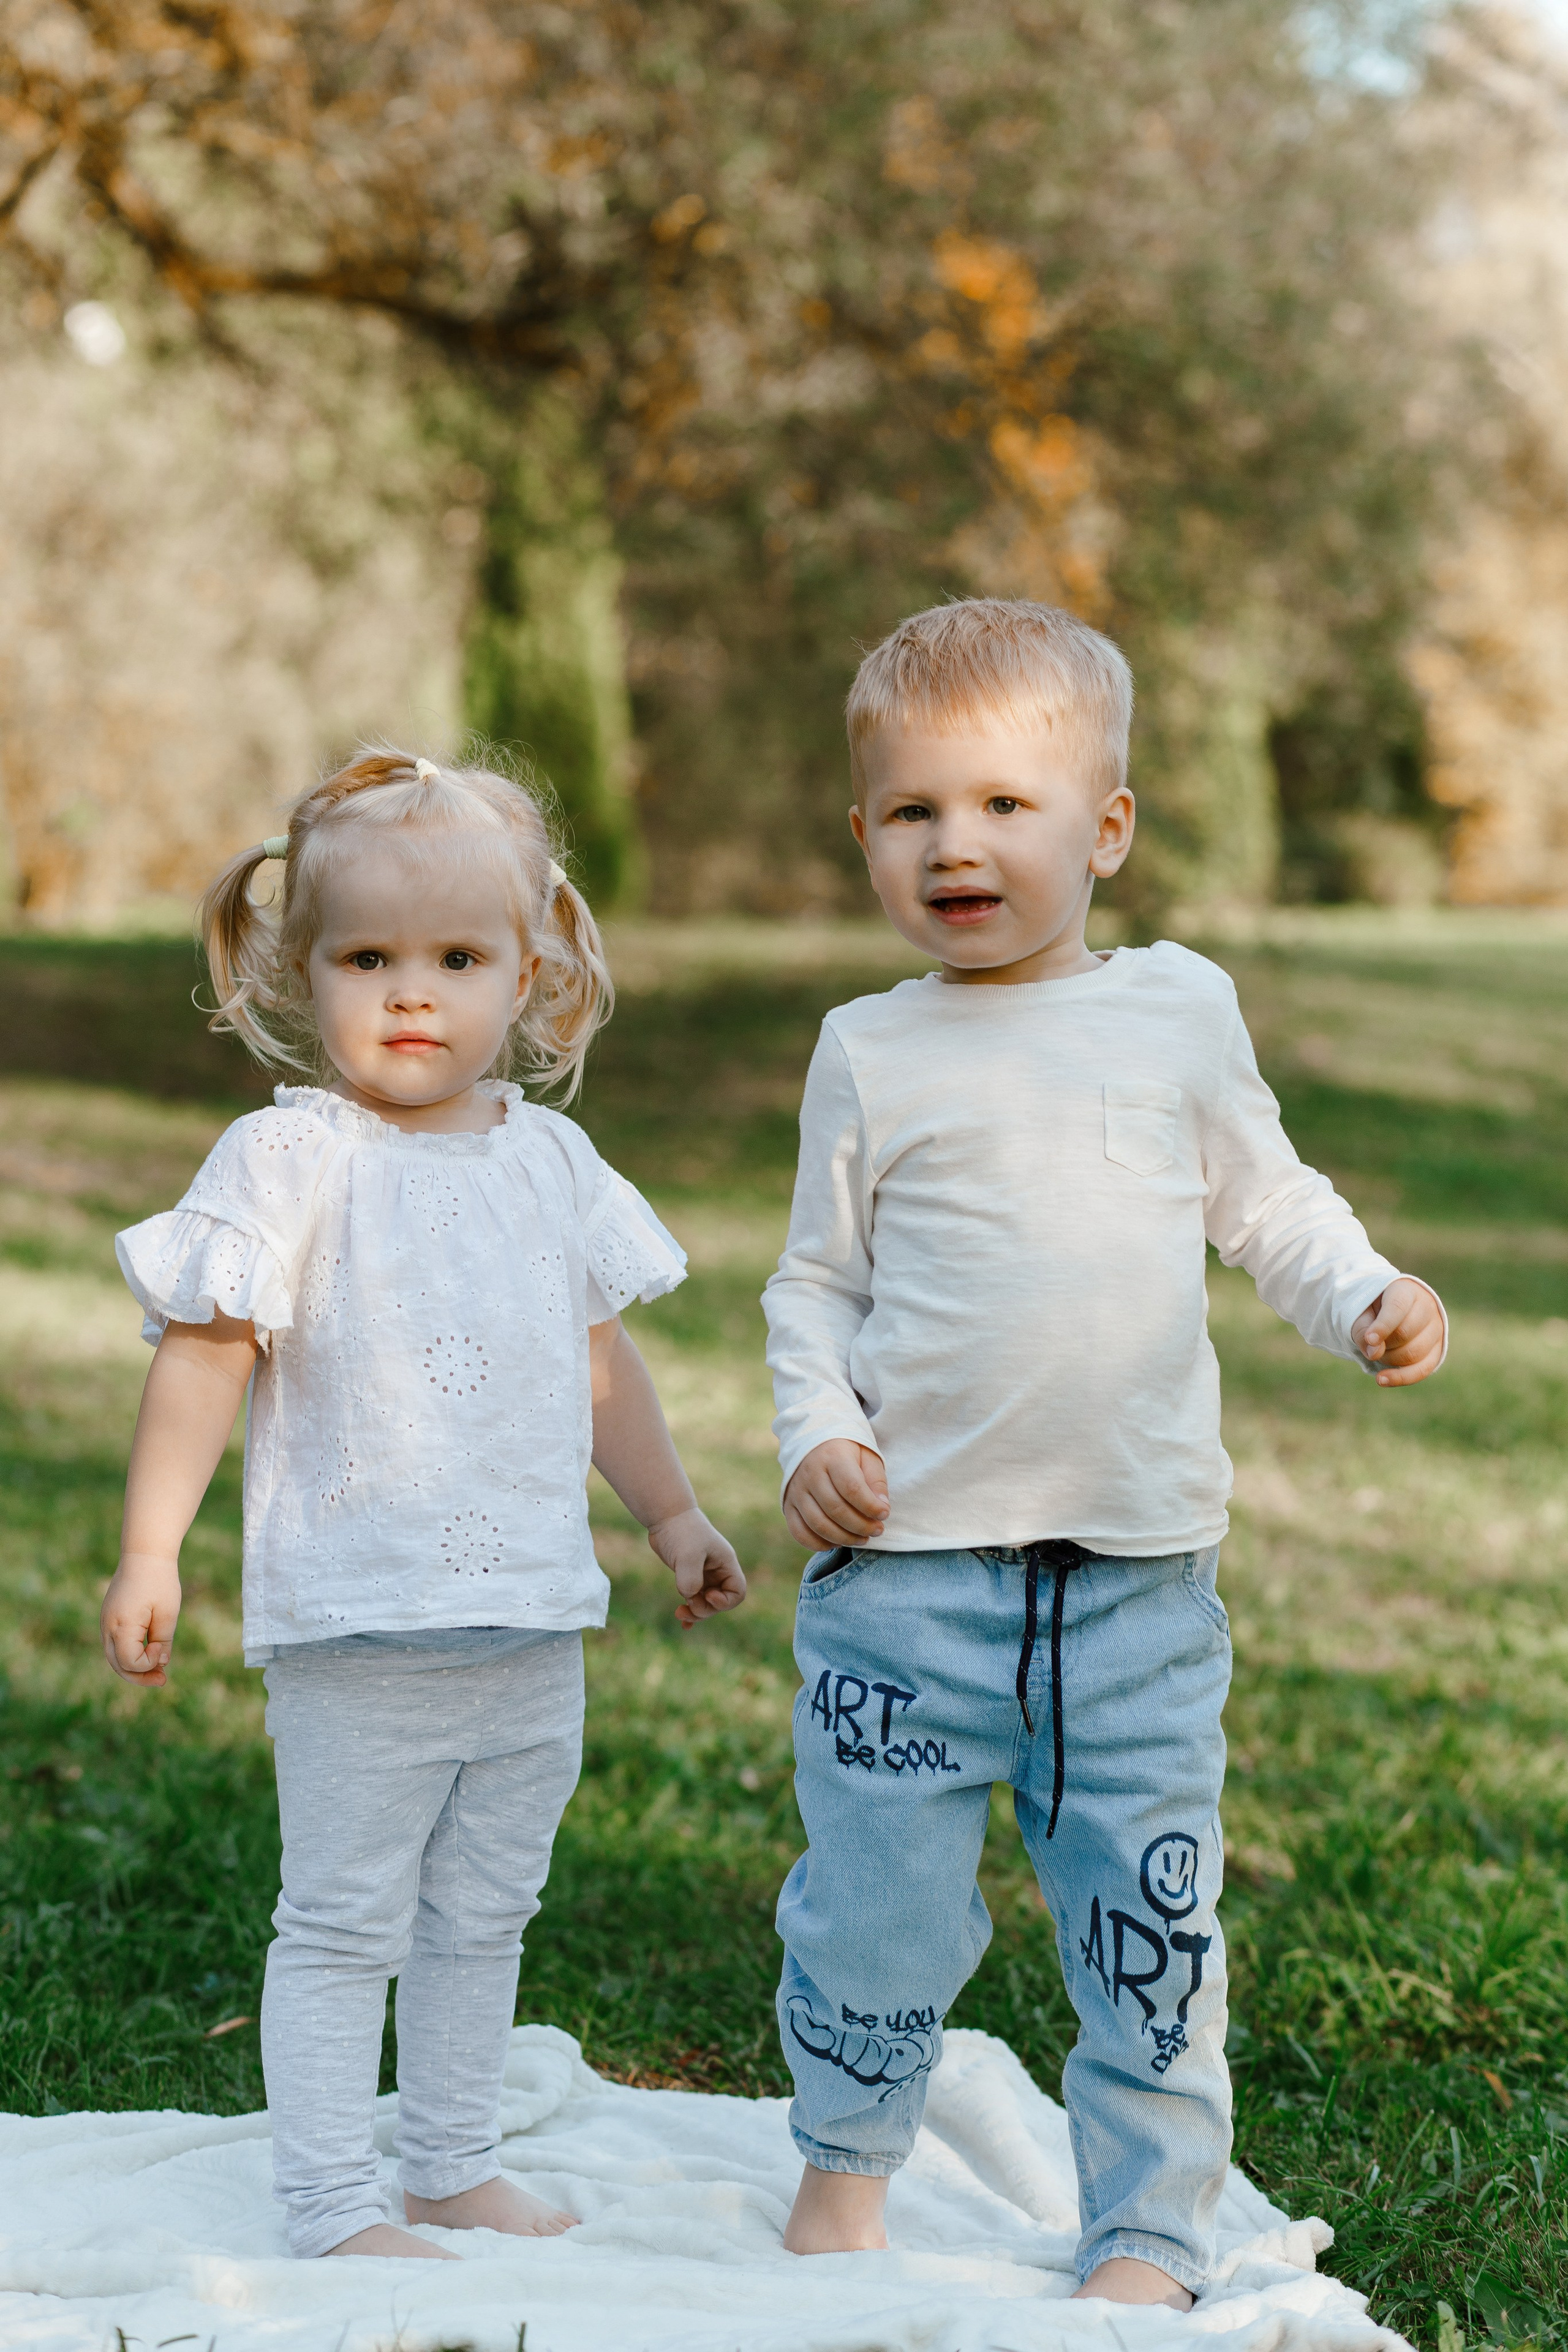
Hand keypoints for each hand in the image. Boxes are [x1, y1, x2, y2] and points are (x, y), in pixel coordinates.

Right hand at [101, 1551, 181, 1685]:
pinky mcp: (109, 1617)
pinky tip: (149, 1653)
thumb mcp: (168, 1613)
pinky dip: (129, 1654)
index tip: (162, 1646)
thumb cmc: (159, 1581)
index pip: (129, 1662)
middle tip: (163, 1681)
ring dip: (134, 1667)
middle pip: (118, 1665)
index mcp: (121, 1625)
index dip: (148, 1663)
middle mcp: (107, 1627)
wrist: (144, 1553)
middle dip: (139, 1676)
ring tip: (157, 1673)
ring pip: (114, 1657)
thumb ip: (163, 1641)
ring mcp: (105, 1622)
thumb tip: (161, 1663)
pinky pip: (115, 1644)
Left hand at [646, 1506, 747, 1628]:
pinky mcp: (689, 1575)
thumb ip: (691, 1579)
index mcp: (725, 1564)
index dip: (724, 1601)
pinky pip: (694, 1598)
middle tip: (686, 1606)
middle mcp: (717, 1571)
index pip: (737, 1592)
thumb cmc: (682, 1531)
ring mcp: (704, 1574)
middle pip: (720, 1602)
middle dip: (704, 1609)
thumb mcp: (688, 1555)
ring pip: (705, 1602)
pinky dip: (690, 1610)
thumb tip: (689, 1596)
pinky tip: (682, 1622)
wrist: (666, 1516)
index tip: (707, 1593)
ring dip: (695, 1611)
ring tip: (678, 1613)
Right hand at [783, 1440, 888, 1548]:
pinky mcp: (788, 1504)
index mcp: (832, 1457)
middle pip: (835, 1509)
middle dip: (861, 1526)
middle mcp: (810, 1473)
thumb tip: (882, 1509)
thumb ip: (877, 1482)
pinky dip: (819, 1544)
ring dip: (844, 1538)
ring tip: (862, 1538)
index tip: (884, 1514)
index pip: (851, 1488)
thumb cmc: (847, 1453)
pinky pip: (799, 1532)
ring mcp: (796, 1490)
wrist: (815, 1442)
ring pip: (818, 1524)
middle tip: (877, 1530)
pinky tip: (837, 1542)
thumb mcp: (868, 1457)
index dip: (870, 1506)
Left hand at [1353, 1278, 1444, 1386]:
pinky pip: (1422, 1369)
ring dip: (1388, 1359)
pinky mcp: (1438, 1350)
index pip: (1398, 1308)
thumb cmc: (1373, 1309)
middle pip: (1405, 1333)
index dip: (1383, 1326)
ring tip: (1378, 1350)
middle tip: (1370, 1341)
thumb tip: (1374, 1353)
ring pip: (1413, 1353)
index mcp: (1406, 1290)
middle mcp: (1428, 1307)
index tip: (1370, 1340)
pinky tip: (1381, 1379)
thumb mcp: (1360, 1312)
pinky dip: (1401, 1377)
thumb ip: (1363, 1329)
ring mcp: (1437, 1329)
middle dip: (1382, 1344)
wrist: (1389, 1311)